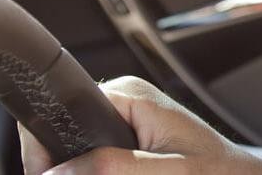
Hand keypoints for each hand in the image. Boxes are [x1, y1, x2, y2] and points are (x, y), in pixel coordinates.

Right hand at [19, 76, 261, 173]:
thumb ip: (111, 167)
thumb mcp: (166, 171)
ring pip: (76, 152)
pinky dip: (93, 171)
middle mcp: (124, 102)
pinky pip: (94, 158)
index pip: (62, 111)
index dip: (45, 148)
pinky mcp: (128, 141)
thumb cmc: (217, 172)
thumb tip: (58, 171)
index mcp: (130, 95)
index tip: (45, 174)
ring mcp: (124, 121)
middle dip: (62, 166)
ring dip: (78, 170)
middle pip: (63, 135)